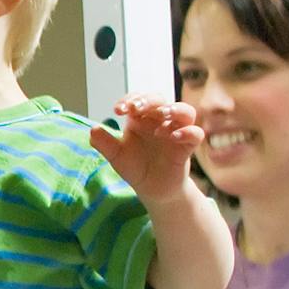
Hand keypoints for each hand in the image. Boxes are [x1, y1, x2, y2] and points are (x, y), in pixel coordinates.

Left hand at [87, 95, 205, 205]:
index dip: (129, 100)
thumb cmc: (136, 166)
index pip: (138, 100)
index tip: (117, 110)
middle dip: (148, 100)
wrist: (152, 189)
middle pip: (160, 100)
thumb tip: (93, 129)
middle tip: (134, 109)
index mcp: (141, 119)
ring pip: (184, 111)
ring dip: (174, 109)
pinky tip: (173, 136)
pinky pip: (195, 133)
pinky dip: (187, 132)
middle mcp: (159, 121)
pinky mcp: (187, 146)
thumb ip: (104, 143)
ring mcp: (176, 131)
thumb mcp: (116, 156)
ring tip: (161, 115)